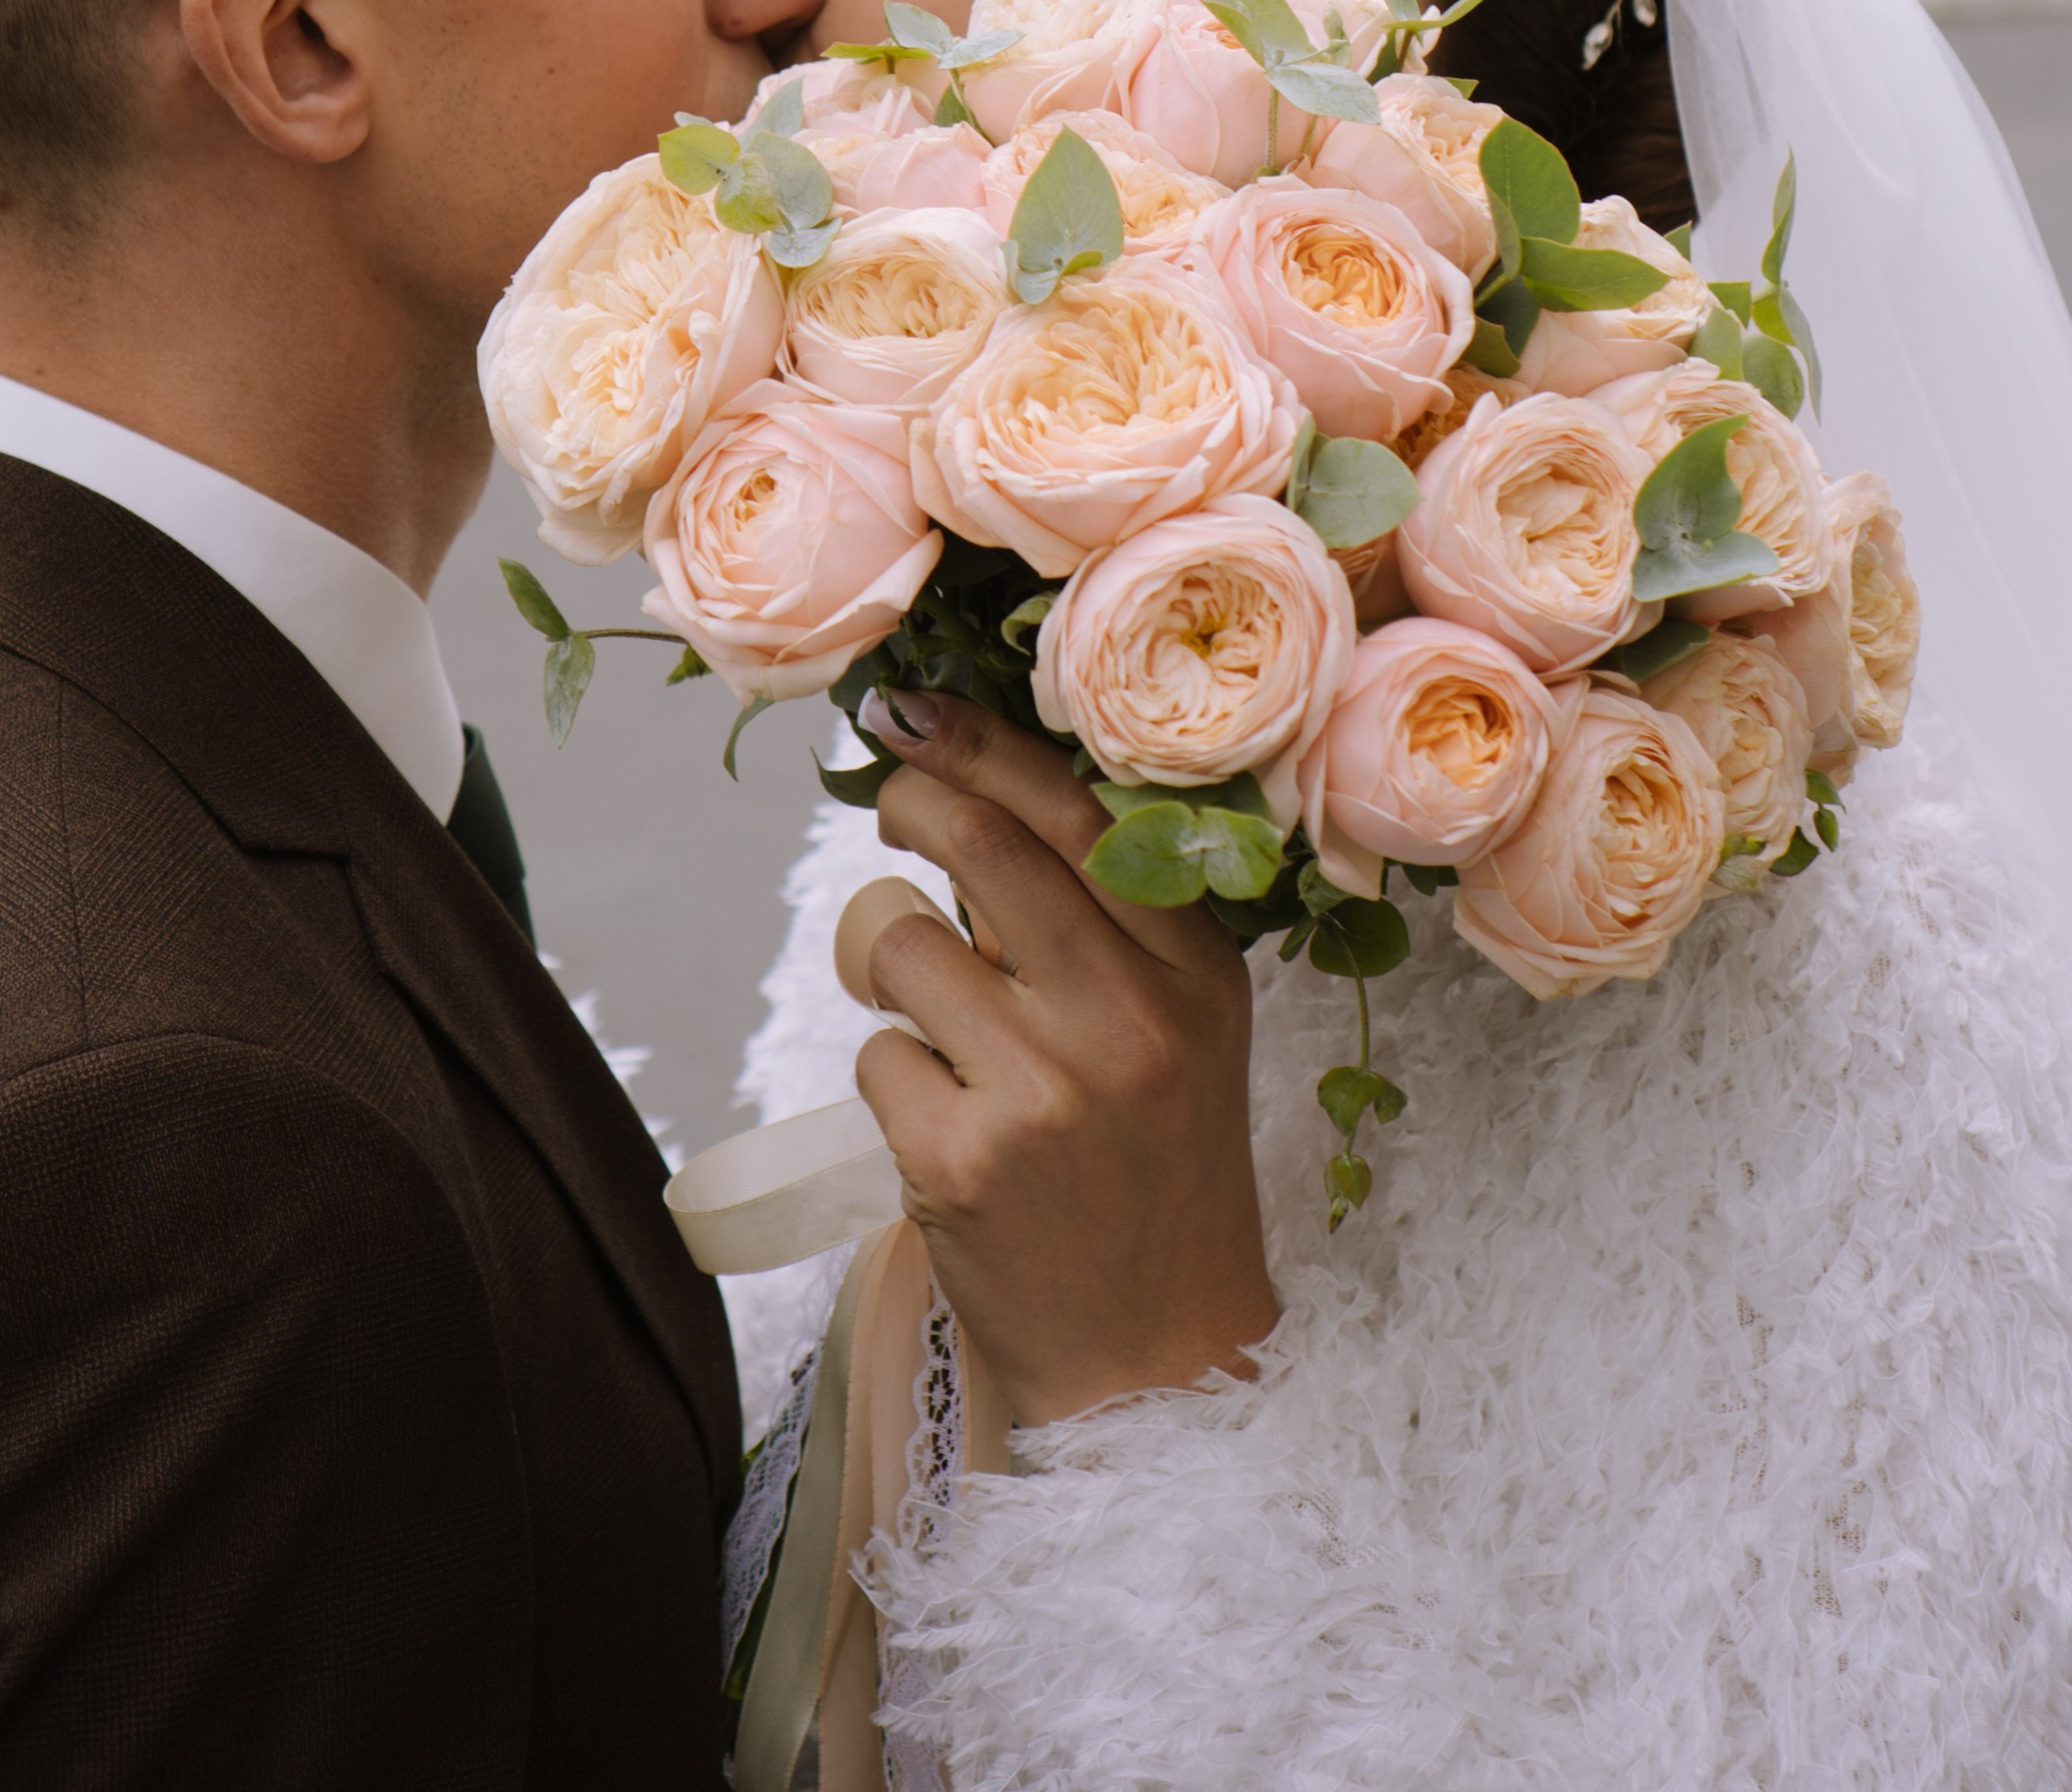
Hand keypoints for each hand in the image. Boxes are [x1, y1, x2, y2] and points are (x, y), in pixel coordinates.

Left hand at [852, 691, 1276, 1427]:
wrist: (1158, 1363)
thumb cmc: (1156, 1175)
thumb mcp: (1183, 1032)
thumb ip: (1104, 923)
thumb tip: (973, 794)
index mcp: (1195, 972)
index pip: (1078, 813)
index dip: (981, 743)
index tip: (913, 708)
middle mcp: (1129, 1019)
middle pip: (979, 845)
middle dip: (910, 799)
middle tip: (889, 799)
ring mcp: (1044, 1092)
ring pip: (904, 944)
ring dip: (896, 971)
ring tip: (947, 1029)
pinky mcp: (960, 1162)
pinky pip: (876, 1055)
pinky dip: (896, 1078)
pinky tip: (948, 1126)